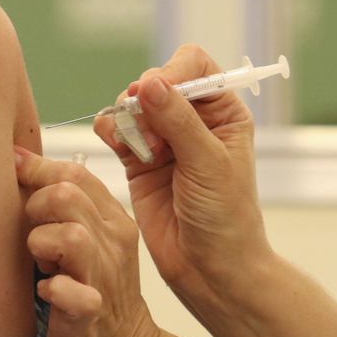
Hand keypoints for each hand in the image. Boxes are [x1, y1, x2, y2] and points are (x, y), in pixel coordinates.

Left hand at [13, 146, 160, 336]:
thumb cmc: (92, 294)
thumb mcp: (87, 241)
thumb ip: (62, 204)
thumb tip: (18, 157)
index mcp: (111, 221)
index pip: (75, 173)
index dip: (37, 169)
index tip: (12, 178)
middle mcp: (111, 243)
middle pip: (67, 195)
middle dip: (34, 207)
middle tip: (29, 233)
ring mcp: (103, 278)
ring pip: (71, 236)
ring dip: (42, 245)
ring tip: (39, 263)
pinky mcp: (90, 314)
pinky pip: (71, 293)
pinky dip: (52, 289)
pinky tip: (44, 293)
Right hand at [94, 44, 271, 299]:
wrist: (209, 270)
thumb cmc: (226, 220)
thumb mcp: (209, 165)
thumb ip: (179, 122)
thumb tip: (151, 83)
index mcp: (223, 113)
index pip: (193, 66)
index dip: (172, 72)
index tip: (157, 93)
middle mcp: (192, 121)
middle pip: (156, 81)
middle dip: (146, 101)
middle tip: (152, 137)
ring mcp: (163, 140)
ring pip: (131, 105)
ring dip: (128, 118)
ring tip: (143, 149)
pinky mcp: (138, 161)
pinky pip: (115, 130)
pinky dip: (110, 131)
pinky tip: (118, 146)